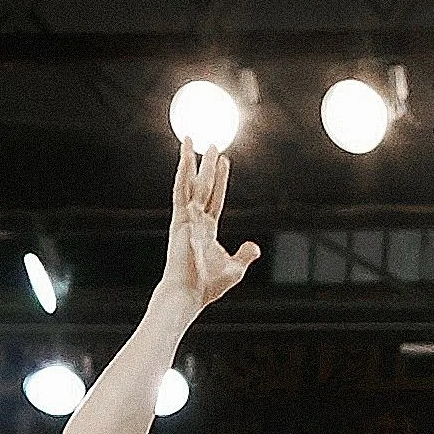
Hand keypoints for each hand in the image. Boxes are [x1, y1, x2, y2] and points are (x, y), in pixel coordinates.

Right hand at [158, 141, 263, 314]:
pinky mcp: (179, 219)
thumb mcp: (235, 269)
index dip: (220, 180)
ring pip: (189, 183)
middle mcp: (194, 221)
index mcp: (206, 230)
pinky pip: (181, 192)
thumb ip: (244, 254)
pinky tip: (184, 159)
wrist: (189, 293)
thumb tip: (254, 246)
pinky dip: (182, 174)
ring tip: (191, 139)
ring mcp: (185, 218)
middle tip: (211, 142)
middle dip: (206, 164)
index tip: (224, 161)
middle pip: (202, 186)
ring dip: (190, 161)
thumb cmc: (207, 286)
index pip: (215, 198)